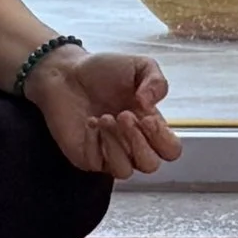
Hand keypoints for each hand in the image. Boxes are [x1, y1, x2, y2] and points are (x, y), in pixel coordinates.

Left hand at [25, 47, 180, 178]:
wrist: (66, 72)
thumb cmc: (103, 71)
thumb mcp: (139, 66)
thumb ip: (156, 81)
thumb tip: (151, 104)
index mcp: (149, 126)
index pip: (170, 150)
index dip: (163, 139)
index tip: (148, 118)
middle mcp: (132, 143)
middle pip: (151, 166)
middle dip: (139, 142)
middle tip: (123, 115)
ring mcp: (109, 153)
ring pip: (125, 171)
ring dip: (117, 145)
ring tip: (104, 118)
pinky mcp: (87, 157)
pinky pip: (98, 164)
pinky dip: (95, 143)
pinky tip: (90, 122)